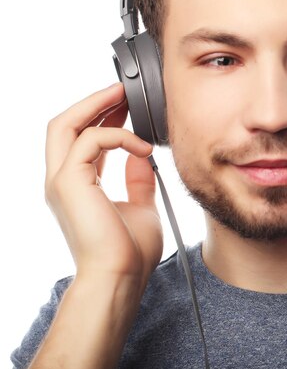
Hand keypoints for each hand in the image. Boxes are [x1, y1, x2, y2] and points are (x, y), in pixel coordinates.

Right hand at [44, 83, 162, 286]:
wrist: (121, 278)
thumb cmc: (131, 252)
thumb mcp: (140, 206)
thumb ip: (138, 180)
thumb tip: (142, 156)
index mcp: (78, 187)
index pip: (80, 140)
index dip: (101, 118)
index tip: (126, 105)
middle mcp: (63, 181)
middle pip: (64, 125)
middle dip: (92, 103)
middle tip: (120, 90)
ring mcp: (62, 181)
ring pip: (65, 125)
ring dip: (97, 106)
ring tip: (124, 96)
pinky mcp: (70, 182)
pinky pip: (91, 140)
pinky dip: (119, 136)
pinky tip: (143, 147)